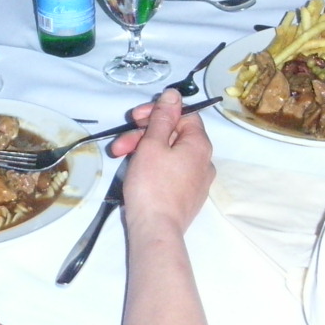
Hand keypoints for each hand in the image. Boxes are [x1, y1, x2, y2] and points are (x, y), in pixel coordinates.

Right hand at [109, 89, 213, 234]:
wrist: (155, 230)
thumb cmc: (152, 184)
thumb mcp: (152, 144)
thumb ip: (162, 117)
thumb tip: (174, 94)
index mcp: (200, 145)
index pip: (183, 115)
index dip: (158, 112)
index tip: (135, 118)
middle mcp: (204, 161)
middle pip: (173, 135)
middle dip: (144, 135)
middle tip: (121, 143)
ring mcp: (197, 181)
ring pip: (169, 154)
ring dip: (143, 151)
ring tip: (120, 158)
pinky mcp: (187, 197)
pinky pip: (170, 172)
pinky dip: (152, 167)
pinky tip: (135, 173)